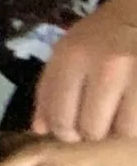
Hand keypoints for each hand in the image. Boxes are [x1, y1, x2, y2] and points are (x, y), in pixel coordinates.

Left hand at [34, 1, 136, 139]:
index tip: (69, 132)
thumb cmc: (103, 33)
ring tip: (119, 113)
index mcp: (72, 56)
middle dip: (91, 132)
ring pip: (122, 131)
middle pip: (90, 128)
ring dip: (119, 129)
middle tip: (96, 123)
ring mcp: (135, 76)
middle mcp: (104, 66)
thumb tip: (39, 129)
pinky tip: (132, 108)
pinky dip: (136, 123)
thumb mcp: (68, 50)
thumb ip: (50, 88)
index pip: (58, 112)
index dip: (62, 131)